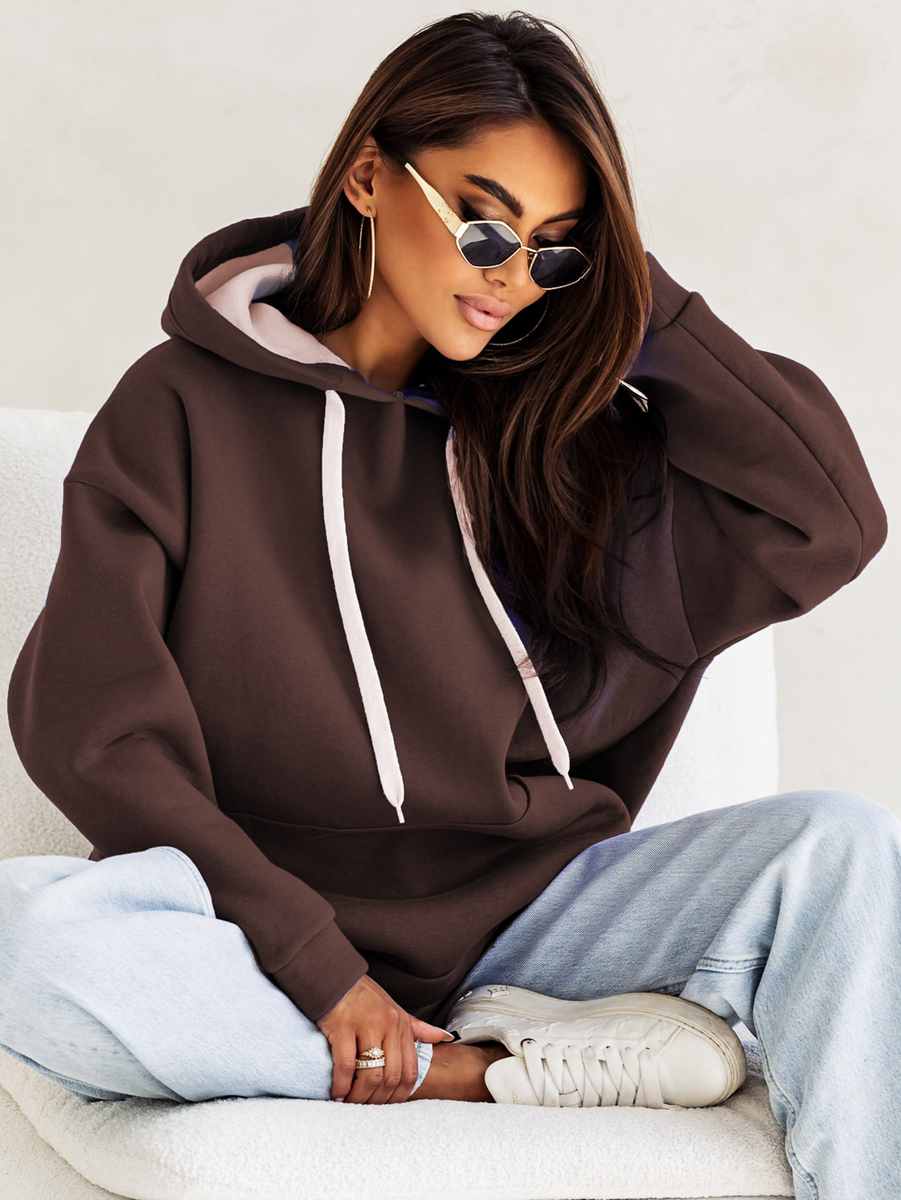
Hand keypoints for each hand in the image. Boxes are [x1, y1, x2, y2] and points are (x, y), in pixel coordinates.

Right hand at [315, 974, 453, 1103]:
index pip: (410, 1070)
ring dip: (360, 1096)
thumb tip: (445, 1037)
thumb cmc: (364, 996)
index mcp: (402, 1025)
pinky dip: (342, 1085)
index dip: (399, 1095)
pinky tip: (337, 1093)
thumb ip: (417, 1028)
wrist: (336, 976)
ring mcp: (366, 1025)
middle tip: (365, 1109)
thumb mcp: (395, 1009)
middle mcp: (389, 1025)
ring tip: (349, 1103)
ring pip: (371, 1074)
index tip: (386, 1106)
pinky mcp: (343, 1027)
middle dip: (379, 1100)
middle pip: (392, 1076)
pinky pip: (346, 1065)